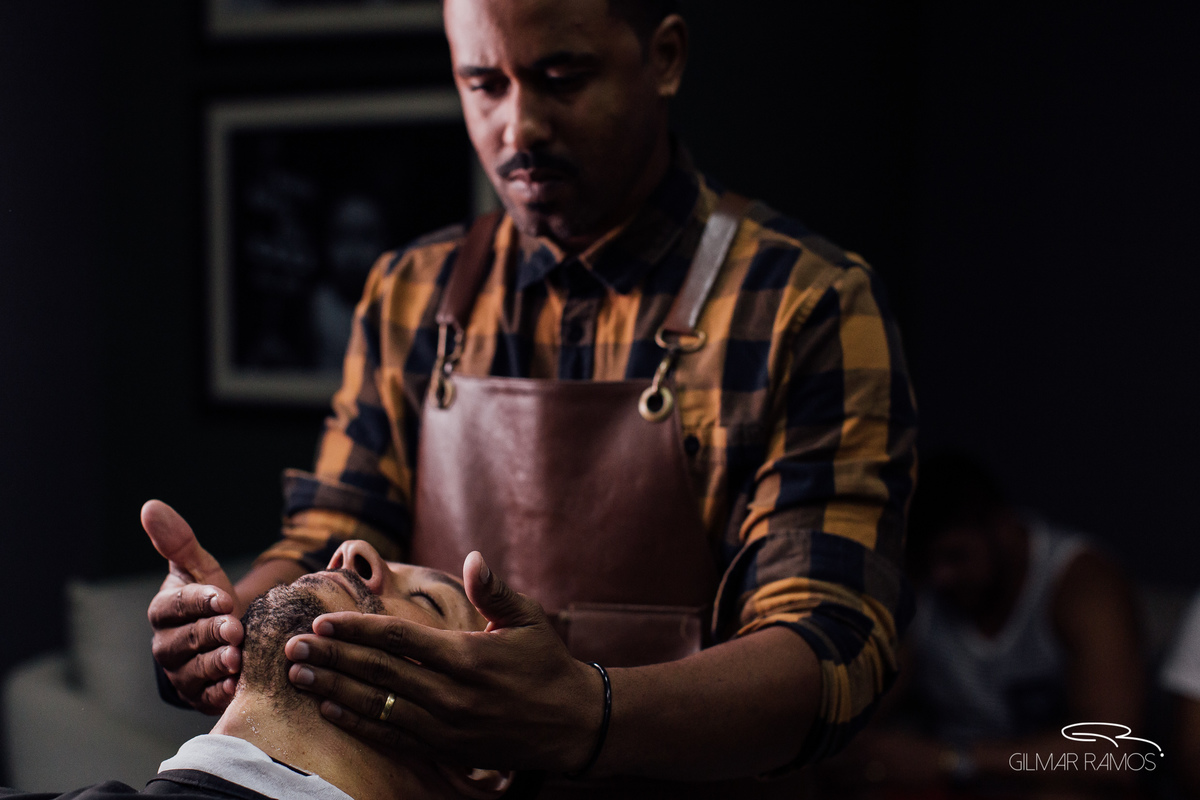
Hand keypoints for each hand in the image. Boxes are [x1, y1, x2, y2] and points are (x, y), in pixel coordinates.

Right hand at [143, 499, 243, 714]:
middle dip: (211, 633)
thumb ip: (178, 540)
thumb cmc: (210, 598)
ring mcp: (181, 673)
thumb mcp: (200, 567)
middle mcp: (166, 645)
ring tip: (236, 658)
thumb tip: (151, 506)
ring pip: (195, 670)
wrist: (226, 637)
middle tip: (235, 629)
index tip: (223, 597)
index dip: (199, 601)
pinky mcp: (200, 696)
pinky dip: (220, 692)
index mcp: (163, 611)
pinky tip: (235, 685)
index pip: (176, 605)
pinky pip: (207, 697)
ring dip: (216, 664)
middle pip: (186, 639)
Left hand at [284, 551, 602, 770]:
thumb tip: (473, 558)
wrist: (573, 724)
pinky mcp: (446, 748)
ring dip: (334, 690)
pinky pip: (393, 737)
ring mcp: (446, 725)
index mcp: (468, 656)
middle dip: (331, 658)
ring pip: (378, 705)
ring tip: (299, 676)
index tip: (323, 621)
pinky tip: (330, 710)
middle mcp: (451, 693)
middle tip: (292, 647)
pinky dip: (359, 723)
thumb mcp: (529, 620)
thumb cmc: (549, 664)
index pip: (399, 640)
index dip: (356, 630)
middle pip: (378, 672)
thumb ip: (495, 591)